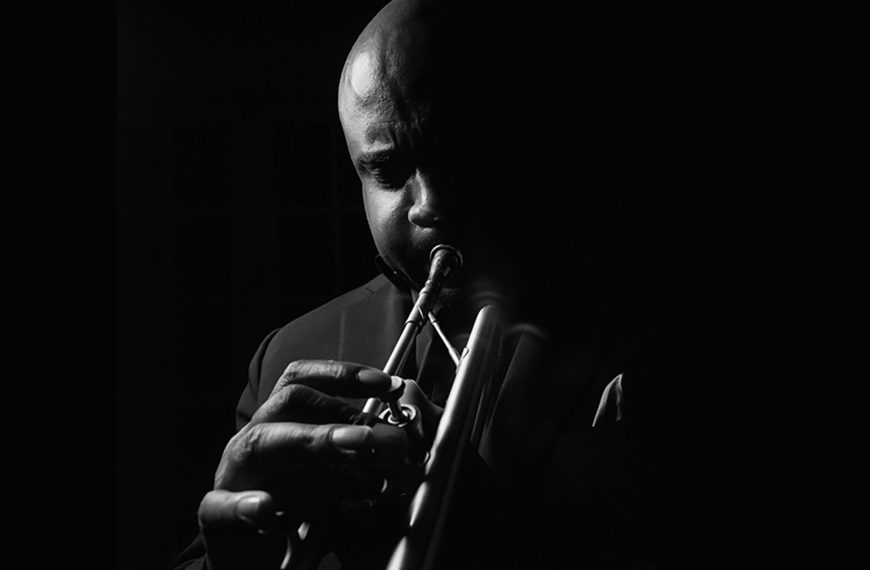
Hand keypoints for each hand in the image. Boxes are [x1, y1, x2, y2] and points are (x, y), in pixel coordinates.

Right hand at [197, 360, 412, 569]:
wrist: (250, 552)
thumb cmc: (292, 506)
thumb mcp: (332, 476)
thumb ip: (359, 457)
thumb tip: (394, 443)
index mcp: (281, 423)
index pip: (305, 382)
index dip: (343, 375)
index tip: (384, 383)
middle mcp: (258, 438)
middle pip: (290, 402)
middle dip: (337, 411)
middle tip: (372, 433)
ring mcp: (235, 472)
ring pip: (261, 441)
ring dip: (309, 440)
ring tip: (350, 444)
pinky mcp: (217, 512)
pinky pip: (221, 505)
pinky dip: (244, 506)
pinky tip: (265, 508)